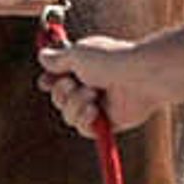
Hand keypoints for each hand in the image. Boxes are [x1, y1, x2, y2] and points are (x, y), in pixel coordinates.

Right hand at [36, 33, 170, 135]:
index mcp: (84, 67)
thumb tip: (43, 55)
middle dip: (61, 93)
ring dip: (74, 104)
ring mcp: (99, 105)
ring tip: (92, 94)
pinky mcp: (108, 123)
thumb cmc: (110, 59)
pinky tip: (95, 111)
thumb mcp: (77, 54)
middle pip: (59, 99)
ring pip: (68, 115)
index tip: (46, 81)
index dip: (49, 81)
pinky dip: (84, 120)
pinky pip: (83, 129)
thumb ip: (58, 58)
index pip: (57, 78)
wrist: (140, 76)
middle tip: (72, 84)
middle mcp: (90, 85)